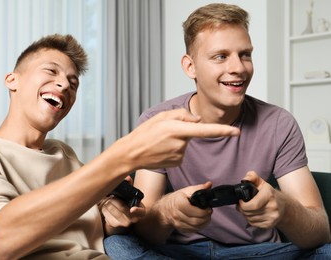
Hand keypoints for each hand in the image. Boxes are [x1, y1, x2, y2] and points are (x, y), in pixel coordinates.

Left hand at [99, 177, 145, 234]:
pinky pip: (105, 214)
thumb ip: (129, 184)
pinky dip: (104, 208)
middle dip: (115, 199)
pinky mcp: (113, 225)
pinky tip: (108, 206)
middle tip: (114, 197)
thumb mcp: (130, 193)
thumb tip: (128, 178)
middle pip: (121, 208)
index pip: (141, 212)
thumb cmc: (127, 201)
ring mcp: (123, 223)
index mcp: (141, 211)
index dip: (137, 210)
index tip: (132, 209)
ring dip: (108, 202)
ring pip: (111, 209)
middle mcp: (133, 219)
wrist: (120, 212)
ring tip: (111, 201)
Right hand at [118, 109, 239, 169]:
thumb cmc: (144, 133)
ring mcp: (180, 155)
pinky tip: (162, 150)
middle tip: (164, 132)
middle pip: (192, 132)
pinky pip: (182, 152)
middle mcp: (181, 143)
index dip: (223, 131)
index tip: (236, 131)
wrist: (131, 154)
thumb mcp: (161, 116)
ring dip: (177, 140)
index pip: (205, 130)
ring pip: (186, 142)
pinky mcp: (178, 162)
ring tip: (161, 141)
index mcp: (177, 129)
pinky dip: (174, 149)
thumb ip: (182, 115)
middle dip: (183, 130)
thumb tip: (198, 120)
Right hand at [160, 182, 212, 232]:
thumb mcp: (187, 190)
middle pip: (195, 221)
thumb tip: (209, 184)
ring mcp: (178, 223)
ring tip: (207, 216)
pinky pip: (193, 230)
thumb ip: (199, 188)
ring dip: (204, 223)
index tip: (208, 208)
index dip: (203, 211)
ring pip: (195, 227)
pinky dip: (200, 227)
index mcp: (178, 203)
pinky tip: (202, 221)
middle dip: (206, 217)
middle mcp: (177, 214)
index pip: (192, 210)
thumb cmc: (178, 198)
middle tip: (209, 212)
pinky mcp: (180, 229)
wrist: (165, 208)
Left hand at [237, 171, 283, 228]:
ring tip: (246, 209)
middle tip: (240, 205)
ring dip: (245, 214)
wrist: (285, 206)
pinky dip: (250, 220)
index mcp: (269, 195)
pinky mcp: (270, 225)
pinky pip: (254, 224)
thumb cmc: (269, 193)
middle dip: (242, 209)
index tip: (240, 200)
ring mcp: (272, 217)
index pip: (253, 204)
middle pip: (250, 213)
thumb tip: (245, 179)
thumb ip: (252, 177)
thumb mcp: (261, 182)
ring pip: (251, 219)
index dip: (243, 204)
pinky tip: (251, 214)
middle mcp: (273, 207)